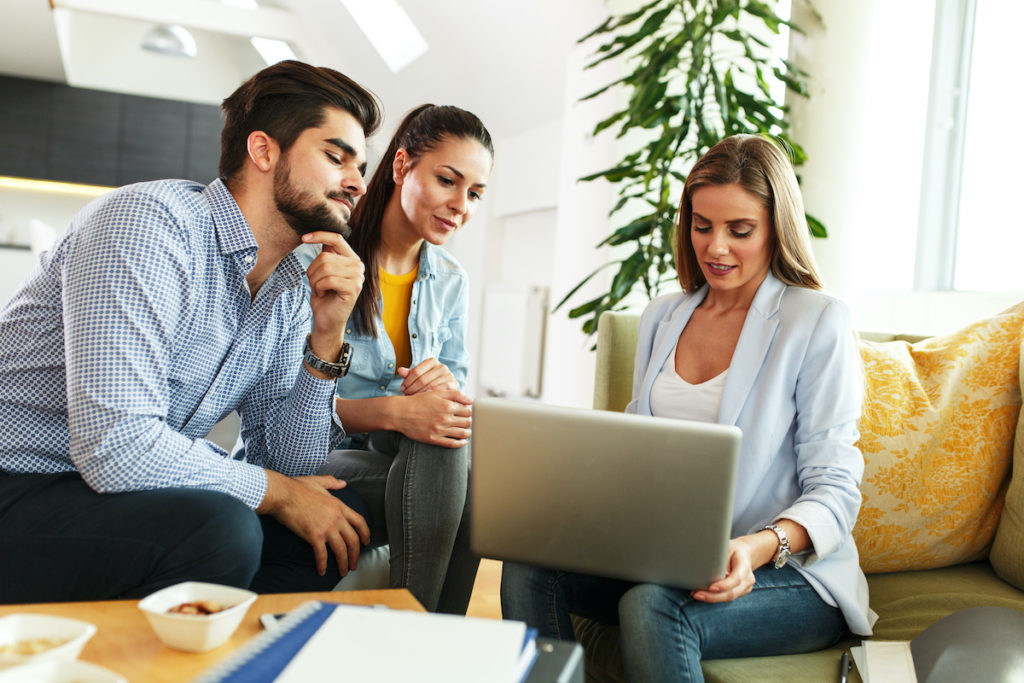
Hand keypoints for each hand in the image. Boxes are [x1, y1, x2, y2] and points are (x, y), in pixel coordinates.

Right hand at [258, 471, 370, 576]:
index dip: (365, 533)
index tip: (366, 542)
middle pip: (353, 540)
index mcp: (339, 506)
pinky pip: (322, 555)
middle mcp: (337, 518)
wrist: (282, 494)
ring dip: (343, 563)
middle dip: (355, 555)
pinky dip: (323, 565)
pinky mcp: (314, 536)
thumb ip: (332, 482)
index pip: (360, 522)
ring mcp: (326, 527)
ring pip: (341, 550)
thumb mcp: (318, 481)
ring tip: (343, 571)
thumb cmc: (297, 487)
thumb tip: (342, 483)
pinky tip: (321, 571)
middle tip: (354, 564)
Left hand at [301, 231, 363, 355]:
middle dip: (312, 271)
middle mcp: (358, 265)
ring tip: (319, 289)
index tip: (303, 238)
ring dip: (315, 280)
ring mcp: (358, 277)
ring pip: (325, 267)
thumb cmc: (323, 296)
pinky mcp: (354, 288)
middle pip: (325, 256)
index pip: (337, 239)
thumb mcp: (322, 271)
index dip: (320, 235)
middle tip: (315, 284)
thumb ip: (326, 254)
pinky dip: (319, 287)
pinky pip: (328, 280)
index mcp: (351, 259)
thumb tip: (317, 235)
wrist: (326, 320)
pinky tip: (322, 294)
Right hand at [394, 389, 472, 447]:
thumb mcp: (436, 393)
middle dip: (469, 421)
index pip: (467, 411)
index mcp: (447, 406)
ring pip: (462, 434)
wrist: (401, 413)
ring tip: (467, 431)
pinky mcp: (434, 439)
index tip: (465, 412)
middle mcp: (445, 419)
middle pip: (467, 422)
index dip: (468, 411)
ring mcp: (440, 430)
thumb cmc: (418, 401)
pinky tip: (463, 442)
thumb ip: (455, 394)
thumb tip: (470, 400)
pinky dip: (460, 443)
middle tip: (466, 421)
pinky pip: (452, 444)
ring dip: (467, 432)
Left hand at [397, 358, 457, 394]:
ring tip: (413, 399)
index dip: (407, 381)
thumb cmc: (428, 382)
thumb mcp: (418, 377)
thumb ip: (409, 374)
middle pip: (422, 379)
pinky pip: (440, 392)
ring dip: (420, 394)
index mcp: (432, 361)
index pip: (416, 371)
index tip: (402, 389)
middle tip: (405, 396)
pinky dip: (431, 397)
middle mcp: (442, 366)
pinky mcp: (454, 385)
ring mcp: (449, 375)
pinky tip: (425, 402)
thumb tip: (400, 370)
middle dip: (412, 389)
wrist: (445, 390)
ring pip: (430, 387)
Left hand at [691, 537, 756, 603]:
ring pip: (729, 598)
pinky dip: (714, 597)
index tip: (711, 588)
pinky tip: (701, 594)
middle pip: (732, 593)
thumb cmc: (732, 550)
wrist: (744, 554)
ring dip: (711, 598)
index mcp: (745, 566)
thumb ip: (719, 561)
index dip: (724, 585)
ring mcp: (745, 588)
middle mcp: (748, 580)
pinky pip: (727, 598)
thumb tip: (705, 571)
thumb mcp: (726, 549)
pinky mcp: (740, 593)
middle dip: (713, 596)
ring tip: (696, 595)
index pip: (736, 579)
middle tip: (697, 594)